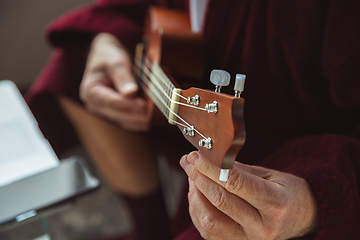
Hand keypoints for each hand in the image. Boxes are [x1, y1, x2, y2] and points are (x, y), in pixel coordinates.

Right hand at [80, 33, 149, 131]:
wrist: (107, 55)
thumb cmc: (109, 56)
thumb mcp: (115, 61)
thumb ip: (122, 76)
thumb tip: (131, 92)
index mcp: (90, 91)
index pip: (112, 101)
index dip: (129, 104)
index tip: (144, 105)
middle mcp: (94, 104)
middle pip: (117, 114)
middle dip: (134, 115)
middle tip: (150, 115)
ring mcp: (103, 109)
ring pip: (121, 120)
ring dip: (136, 121)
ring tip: (151, 118)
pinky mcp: (112, 112)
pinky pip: (125, 119)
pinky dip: (136, 120)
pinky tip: (147, 120)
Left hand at [180, 151, 317, 239]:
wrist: (305, 222)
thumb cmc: (290, 194)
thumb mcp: (273, 175)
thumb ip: (241, 169)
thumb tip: (211, 158)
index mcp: (274, 203)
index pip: (234, 183)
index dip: (210, 168)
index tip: (196, 156)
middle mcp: (262, 227)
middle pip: (219, 201)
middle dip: (198, 177)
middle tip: (189, 162)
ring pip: (209, 221)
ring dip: (194, 196)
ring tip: (193, 179)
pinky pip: (209, 233)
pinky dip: (197, 213)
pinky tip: (197, 197)